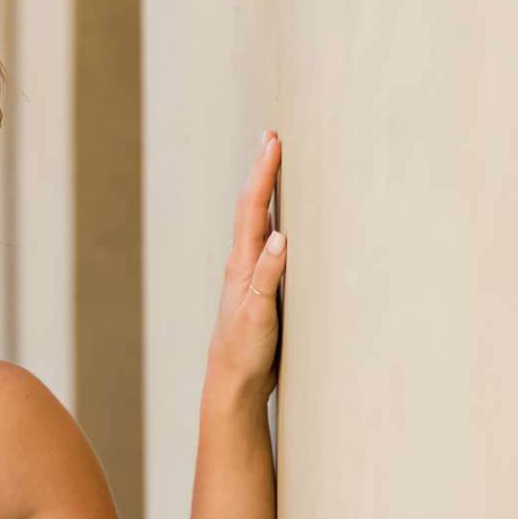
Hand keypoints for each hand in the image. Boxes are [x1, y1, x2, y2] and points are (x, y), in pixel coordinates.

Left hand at [206, 131, 286, 404]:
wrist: (233, 381)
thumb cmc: (244, 350)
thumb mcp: (257, 314)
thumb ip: (267, 276)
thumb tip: (280, 235)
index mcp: (242, 264)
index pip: (254, 209)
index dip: (263, 174)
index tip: (273, 142)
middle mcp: (243, 263)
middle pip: (253, 207)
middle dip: (263, 171)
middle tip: (272, 137)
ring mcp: (251, 274)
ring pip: (258, 223)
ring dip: (267, 192)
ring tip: (274, 165)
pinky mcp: (261, 287)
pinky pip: (268, 244)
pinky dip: (275, 222)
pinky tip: (284, 220)